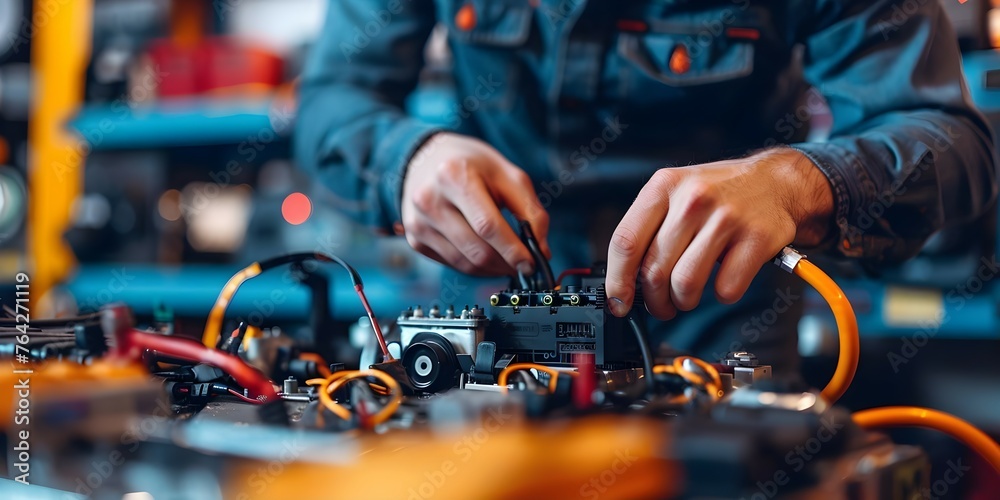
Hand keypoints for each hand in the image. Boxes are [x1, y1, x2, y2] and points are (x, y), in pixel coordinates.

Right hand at [401, 132, 549, 275]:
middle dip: (506, 263)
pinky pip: (452, 264)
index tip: (531, 263)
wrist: (426, 159)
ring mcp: (418, 222)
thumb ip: (529, 210)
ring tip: (507, 261)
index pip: (487, 225)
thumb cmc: (471, 164)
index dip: (512, 249)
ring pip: (464, 263)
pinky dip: (474, 266)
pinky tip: (485, 255)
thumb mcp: (506, 174)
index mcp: (453, 176)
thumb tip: (541, 250)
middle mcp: (429, 200)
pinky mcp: (414, 239)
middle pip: (476, 249)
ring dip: (492, 269)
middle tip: (524, 265)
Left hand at [605, 148, 833, 318]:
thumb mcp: (675, 193)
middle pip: (654, 270)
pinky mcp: (756, 238)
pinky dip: (721, 294)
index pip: (625, 242)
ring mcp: (726, 218)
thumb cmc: (718, 194)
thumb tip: (623, 280)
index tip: (618, 302)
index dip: (617, 281)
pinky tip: (723, 279)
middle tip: (660, 305)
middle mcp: (693, 199)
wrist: (776, 182)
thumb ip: (648, 229)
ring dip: (683, 302)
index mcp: (664, 186)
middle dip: (653, 300)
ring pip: (685, 284)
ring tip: (687, 297)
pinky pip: (726, 288)